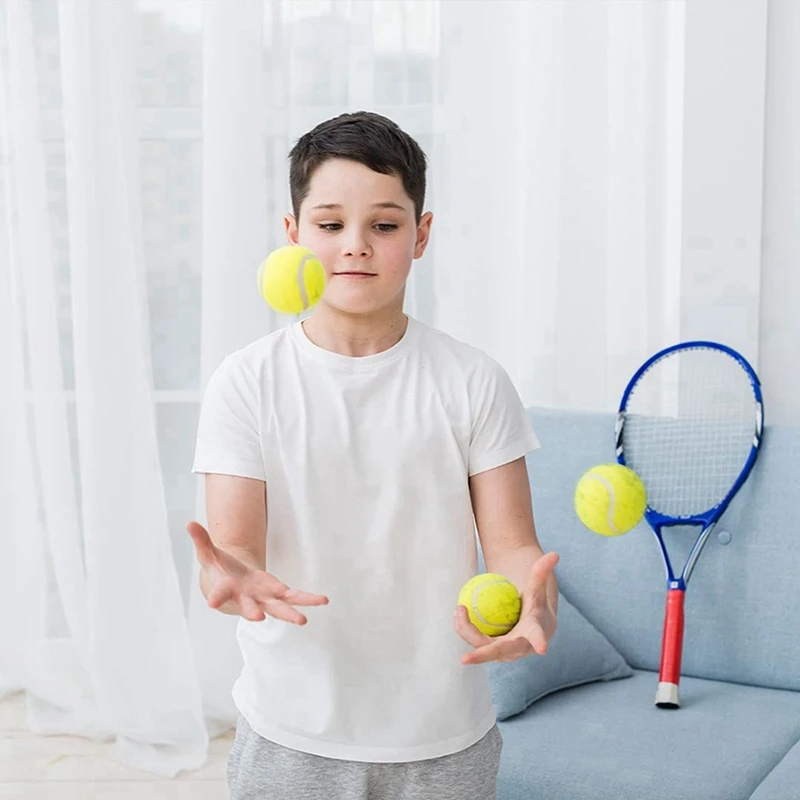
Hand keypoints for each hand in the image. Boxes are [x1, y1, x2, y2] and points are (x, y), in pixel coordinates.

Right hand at [186, 521, 328, 623]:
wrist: (233, 586)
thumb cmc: (220, 570)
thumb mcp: (209, 554)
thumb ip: (201, 540)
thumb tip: (189, 523)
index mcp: (225, 590)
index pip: (218, 594)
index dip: (215, 597)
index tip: (211, 603)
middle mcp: (245, 599)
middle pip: (250, 608)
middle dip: (253, 613)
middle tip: (257, 619)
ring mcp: (263, 599)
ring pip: (278, 608)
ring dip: (290, 613)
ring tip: (303, 621)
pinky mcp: (277, 594)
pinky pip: (294, 597)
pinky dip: (307, 599)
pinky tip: (323, 601)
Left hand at [455, 551, 558, 664]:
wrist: (528, 621)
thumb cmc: (534, 601)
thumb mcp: (537, 586)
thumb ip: (542, 572)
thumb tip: (554, 554)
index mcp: (535, 634)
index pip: (538, 636)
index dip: (539, 641)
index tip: (542, 648)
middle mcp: (519, 649)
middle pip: (499, 651)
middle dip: (482, 656)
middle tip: (464, 659)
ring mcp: (504, 653)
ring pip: (480, 644)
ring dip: (466, 629)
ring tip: (459, 608)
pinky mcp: (492, 651)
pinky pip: (474, 639)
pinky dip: (464, 627)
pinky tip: (457, 613)